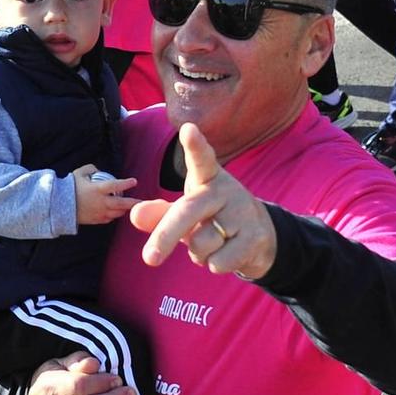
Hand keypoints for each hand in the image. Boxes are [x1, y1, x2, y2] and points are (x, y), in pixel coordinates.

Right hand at [72, 164, 138, 225]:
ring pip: (117, 213)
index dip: (126, 183)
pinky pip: (109, 218)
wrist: (59, 205)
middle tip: (141, 202)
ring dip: (124, 209)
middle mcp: (101, 202)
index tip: (134, 181)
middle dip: (133, 203)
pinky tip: (114, 211)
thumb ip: (91, 169)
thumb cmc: (70, 187)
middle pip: (122, 204)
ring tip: (127, 205)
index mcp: (98, 189)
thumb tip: (99, 171)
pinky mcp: (96, 220)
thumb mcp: (79, 173)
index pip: (115, 185)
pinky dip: (113, 215)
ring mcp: (99, 212)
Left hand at [128, 123, 275, 279]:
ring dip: (198, 254)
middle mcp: (225, 191)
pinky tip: (226, 254)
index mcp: (207, 178)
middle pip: (188, 212)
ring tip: (213, 244)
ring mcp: (242, 214)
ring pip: (200, 245)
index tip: (188, 129)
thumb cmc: (213, 217)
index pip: (200, 159)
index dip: (195, 145)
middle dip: (165, 236)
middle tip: (149, 258)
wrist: (260, 237)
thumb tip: (135, 215)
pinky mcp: (255, 237)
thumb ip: (160, 214)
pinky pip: (217, 262)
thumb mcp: (187, 212)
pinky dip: (213, 265)